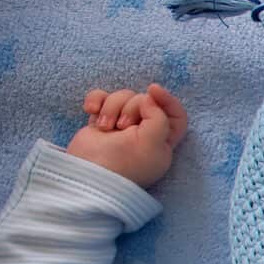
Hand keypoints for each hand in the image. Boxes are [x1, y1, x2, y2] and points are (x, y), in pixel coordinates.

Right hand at [65, 83, 187, 188]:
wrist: (87, 174)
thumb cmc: (123, 164)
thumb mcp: (152, 143)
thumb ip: (159, 117)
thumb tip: (149, 98)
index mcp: (163, 142)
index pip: (176, 115)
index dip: (168, 100)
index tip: (153, 90)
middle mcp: (144, 133)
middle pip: (145, 101)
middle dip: (131, 107)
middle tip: (122, 127)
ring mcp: (121, 127)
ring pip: (123, 98)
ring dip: (111, 107)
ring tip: (105, 127)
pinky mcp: (101, 122)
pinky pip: (102, 99)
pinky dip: (96, 100)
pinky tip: (90, 111)